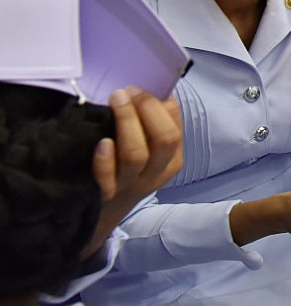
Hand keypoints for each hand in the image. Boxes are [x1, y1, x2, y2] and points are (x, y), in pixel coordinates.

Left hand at [83, 88, 184, 259]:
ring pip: (137, 154)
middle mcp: (155, 174)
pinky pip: (108, 178)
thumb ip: (152, 126)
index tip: (140, 88)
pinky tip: (102, 142)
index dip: (160, 104)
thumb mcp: (147, 154)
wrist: (99, 217)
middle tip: (129, 91)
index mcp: (171, 161)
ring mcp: (130, 186)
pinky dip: (106, 159)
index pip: (175, 128)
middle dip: (148, 109)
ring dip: (128, 122)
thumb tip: (152, 91)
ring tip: (116, 100)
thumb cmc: (124, 174)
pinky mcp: (104, 196)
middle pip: (164, 140)